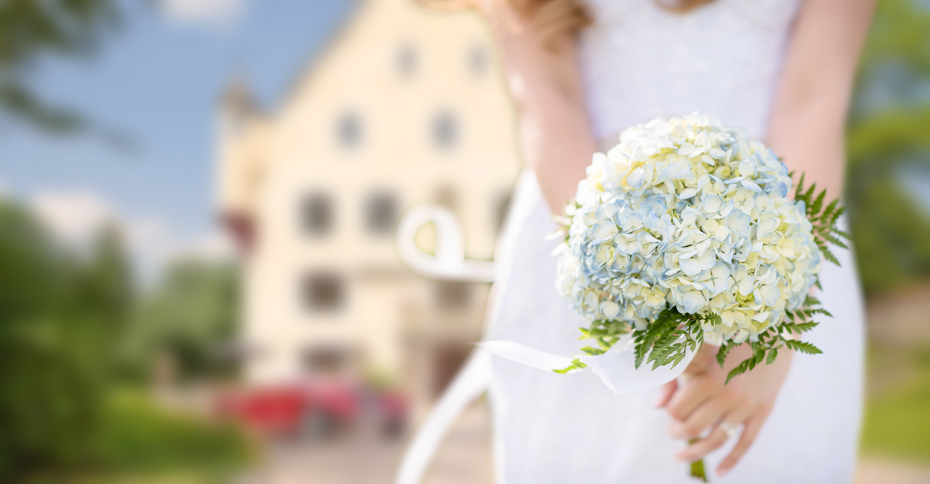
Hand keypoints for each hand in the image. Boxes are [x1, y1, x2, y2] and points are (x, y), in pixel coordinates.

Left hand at [654, 342, 791, 476]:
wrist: (772, 330)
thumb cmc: (727, 338)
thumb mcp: (697, 353)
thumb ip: (672, 378)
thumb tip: (656, 407)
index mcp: (705, 378)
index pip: (676, 411)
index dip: (670, 415)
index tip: (670, 411)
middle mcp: (726, 395)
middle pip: (693, 429)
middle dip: (678, 433)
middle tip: (673, 430)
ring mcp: (746, 406)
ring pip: (716, 441)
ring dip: (695, 452)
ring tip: (680, 455)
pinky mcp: (763, 411)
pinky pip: (745, 443)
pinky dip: (731, 461)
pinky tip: (719, 472)